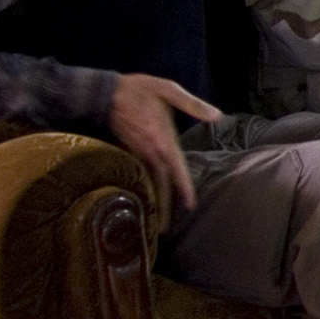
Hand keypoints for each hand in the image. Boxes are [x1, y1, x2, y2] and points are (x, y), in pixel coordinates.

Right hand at [108, 73, 221, 213]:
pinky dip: (144, 186)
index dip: (183, 187)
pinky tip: (146, 197)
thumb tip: (217, 115)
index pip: (176, 168)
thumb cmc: (138, 89)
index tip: (190, 205)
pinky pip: (138, 173)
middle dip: (164, 205)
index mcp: (162, 139)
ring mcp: (137, 151)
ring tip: (157, 220)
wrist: (103, 92)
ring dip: (153, 199)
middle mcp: (150, 149)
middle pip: (160, 182)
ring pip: (148, 180)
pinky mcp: (128, 150)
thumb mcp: (167, 90)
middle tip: (165, 229)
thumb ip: (192, 104)